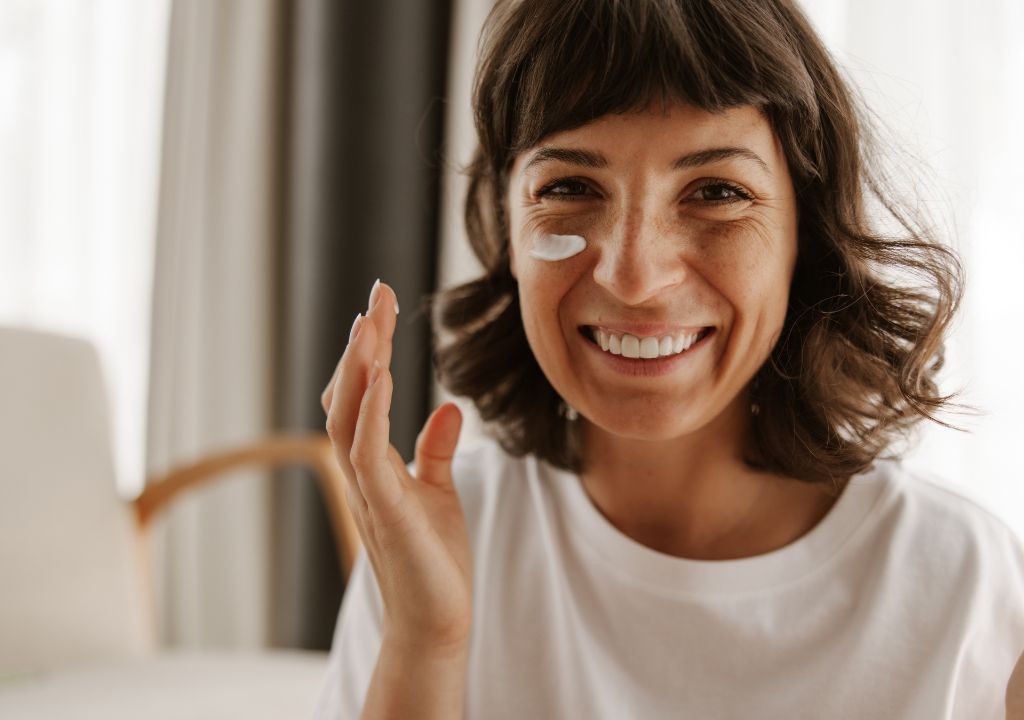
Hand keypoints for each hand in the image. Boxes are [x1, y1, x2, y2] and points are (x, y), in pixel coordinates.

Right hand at [322, 280, 471, 653]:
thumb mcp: (439, 492)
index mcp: (371, 464)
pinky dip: (371, 412)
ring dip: (358, 366)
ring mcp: (367, 489)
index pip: (361, 394)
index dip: (368, 351)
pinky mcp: (384, 509)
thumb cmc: (434, 560)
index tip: (381, 307)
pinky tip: (382, 375)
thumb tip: (448, 407)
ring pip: (346, 416)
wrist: (435, 620)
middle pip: (347, 394)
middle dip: (362, 343)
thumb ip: (435, 450)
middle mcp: (359, 471)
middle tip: (378, 294)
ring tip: (372, 322)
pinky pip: (367, 453)